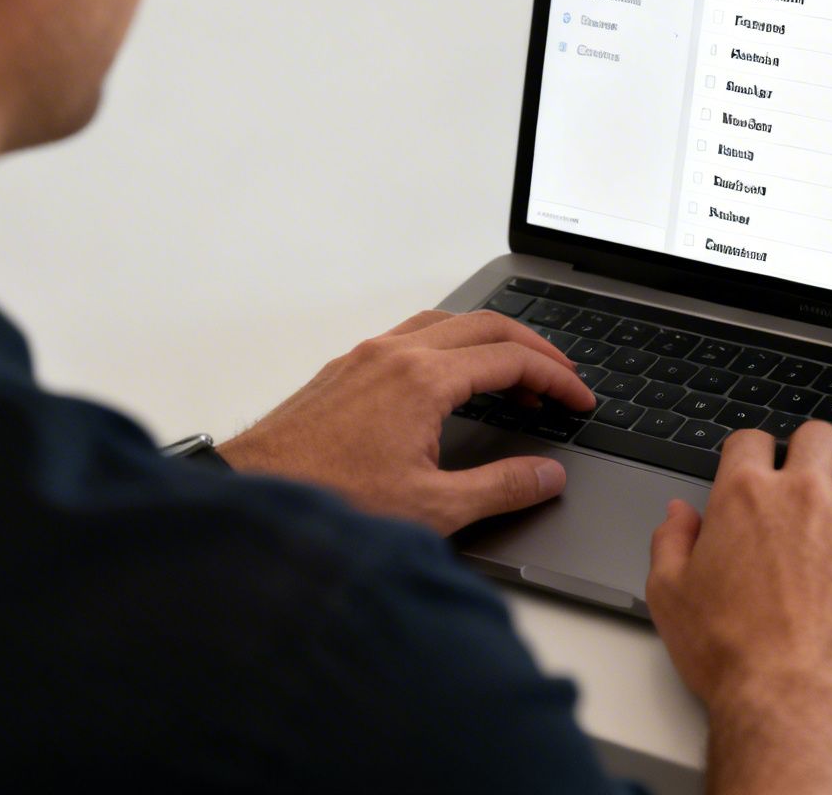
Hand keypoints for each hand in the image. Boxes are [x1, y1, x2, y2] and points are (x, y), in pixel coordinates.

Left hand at [217, 310, 593, 533]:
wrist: (252, 499)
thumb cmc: (328, 502)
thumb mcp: (432, 508)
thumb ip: (502, 487)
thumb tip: (547, 475)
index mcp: (422, 380)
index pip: (510, 359)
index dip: (556, 378)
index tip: (578, 400)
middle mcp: (394, 354)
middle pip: (485, 325)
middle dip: (534, 348)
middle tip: (562, 378)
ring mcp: (365, 357)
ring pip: (446, 323)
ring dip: (490, 342)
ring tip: (516, 377)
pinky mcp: (344, 370)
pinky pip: (413, 335)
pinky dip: (451, 346)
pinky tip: (454, 380)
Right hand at [646, 422, 831, 793]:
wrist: (792, 696)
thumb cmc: (731, 654)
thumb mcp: (670, 596)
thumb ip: (671, 543)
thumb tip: (678, 514)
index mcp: (745, 497)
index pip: (752, 440)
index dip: (752, 453)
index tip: (759, 469)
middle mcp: (803, 494)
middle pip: (816, 435)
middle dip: (809, 450)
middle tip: (808, 477)